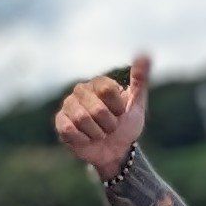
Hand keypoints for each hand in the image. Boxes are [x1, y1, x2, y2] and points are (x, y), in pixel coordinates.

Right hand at [55, 52, 151, 181]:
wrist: (116, 151)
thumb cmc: (126, 126)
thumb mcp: (137, 104)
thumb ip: (140, 80)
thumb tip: (144, 55)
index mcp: (99, 83)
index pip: (108, 90)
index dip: (118, 108)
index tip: (120, 113)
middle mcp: (81, 90)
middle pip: (97, 109)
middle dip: (109, 124)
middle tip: (110, 127)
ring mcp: (69, 105)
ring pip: (83, 119)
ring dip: (97, 133)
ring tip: (99, 133)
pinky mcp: (60, 122)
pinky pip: (69, 129)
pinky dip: (83, 139)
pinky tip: (87, 139)